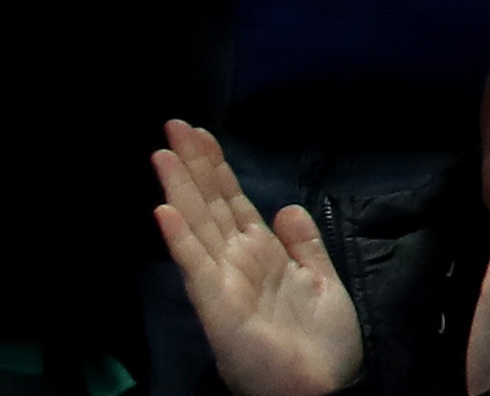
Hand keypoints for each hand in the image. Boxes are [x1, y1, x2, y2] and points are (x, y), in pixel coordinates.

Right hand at [155, 120, 363, 395]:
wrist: (321, 387)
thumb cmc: (320, 341)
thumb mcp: (319, 280)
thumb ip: (302, 244)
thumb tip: (287, 206)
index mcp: (262, 255)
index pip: (234, 201)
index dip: (217, 167)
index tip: (202, 133)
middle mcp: (237, 262)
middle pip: (211, 205)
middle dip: (194, 165)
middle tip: (174, 124)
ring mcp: (223, 282)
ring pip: (198, 225)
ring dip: (180, 189)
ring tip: (162, 153)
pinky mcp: (218, 305)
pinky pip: (196, 266)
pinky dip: (181, 238)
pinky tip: (166, 210)